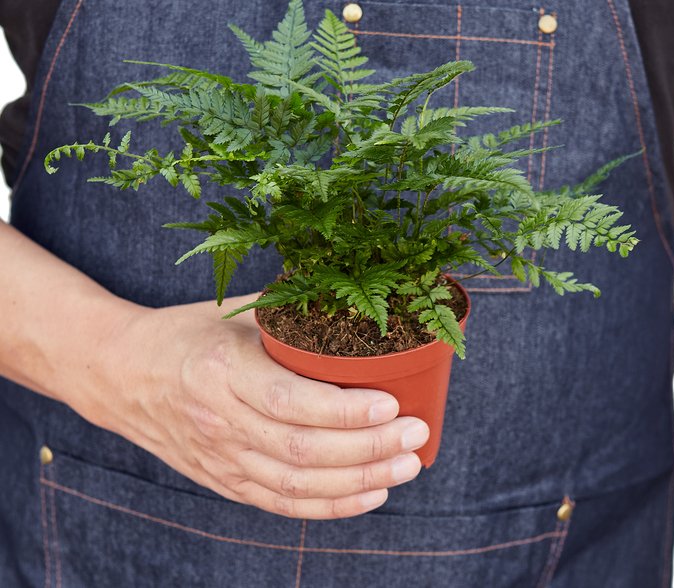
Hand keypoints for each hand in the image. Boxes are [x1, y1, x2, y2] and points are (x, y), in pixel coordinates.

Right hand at [82, 295, 427, 519]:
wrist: (120, 373)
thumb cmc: (184, 333)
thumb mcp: (231, 312)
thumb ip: (288, 313)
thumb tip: (353, 305)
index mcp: (222, 371)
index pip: (292, 402)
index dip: (346, 412)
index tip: (393, 404)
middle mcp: (219, 421)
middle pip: (302, 452)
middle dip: (368, 449)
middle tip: (415, 434)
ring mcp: (220, 458)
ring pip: (297, 486)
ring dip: (359, 482)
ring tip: (406, 466)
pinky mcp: (223, 480)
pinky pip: (281, 504)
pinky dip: (329, 506)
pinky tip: (369, 494)